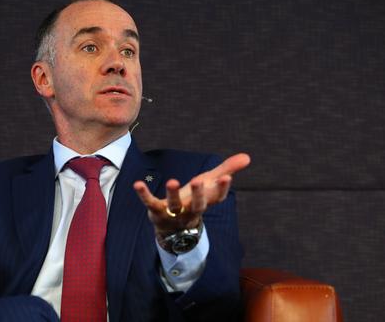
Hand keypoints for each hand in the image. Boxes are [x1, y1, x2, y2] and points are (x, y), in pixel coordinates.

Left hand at [134, 153, 249, 236]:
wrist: (173, 227)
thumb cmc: (194, 199)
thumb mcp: (209, 184)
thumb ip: (226, 170)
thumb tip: (247, 156)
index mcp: (206, 203)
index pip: (217, 198)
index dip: (221, 188)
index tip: (226, 177)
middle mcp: (191, 210)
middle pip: (197, 205)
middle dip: (198, 194)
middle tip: (198, 180)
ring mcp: (174, 213)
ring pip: (175, 206)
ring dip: (173, 194)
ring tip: (171, 181)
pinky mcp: (157, 212)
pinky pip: (150, 203)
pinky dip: (144, 194)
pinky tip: (137, 184)